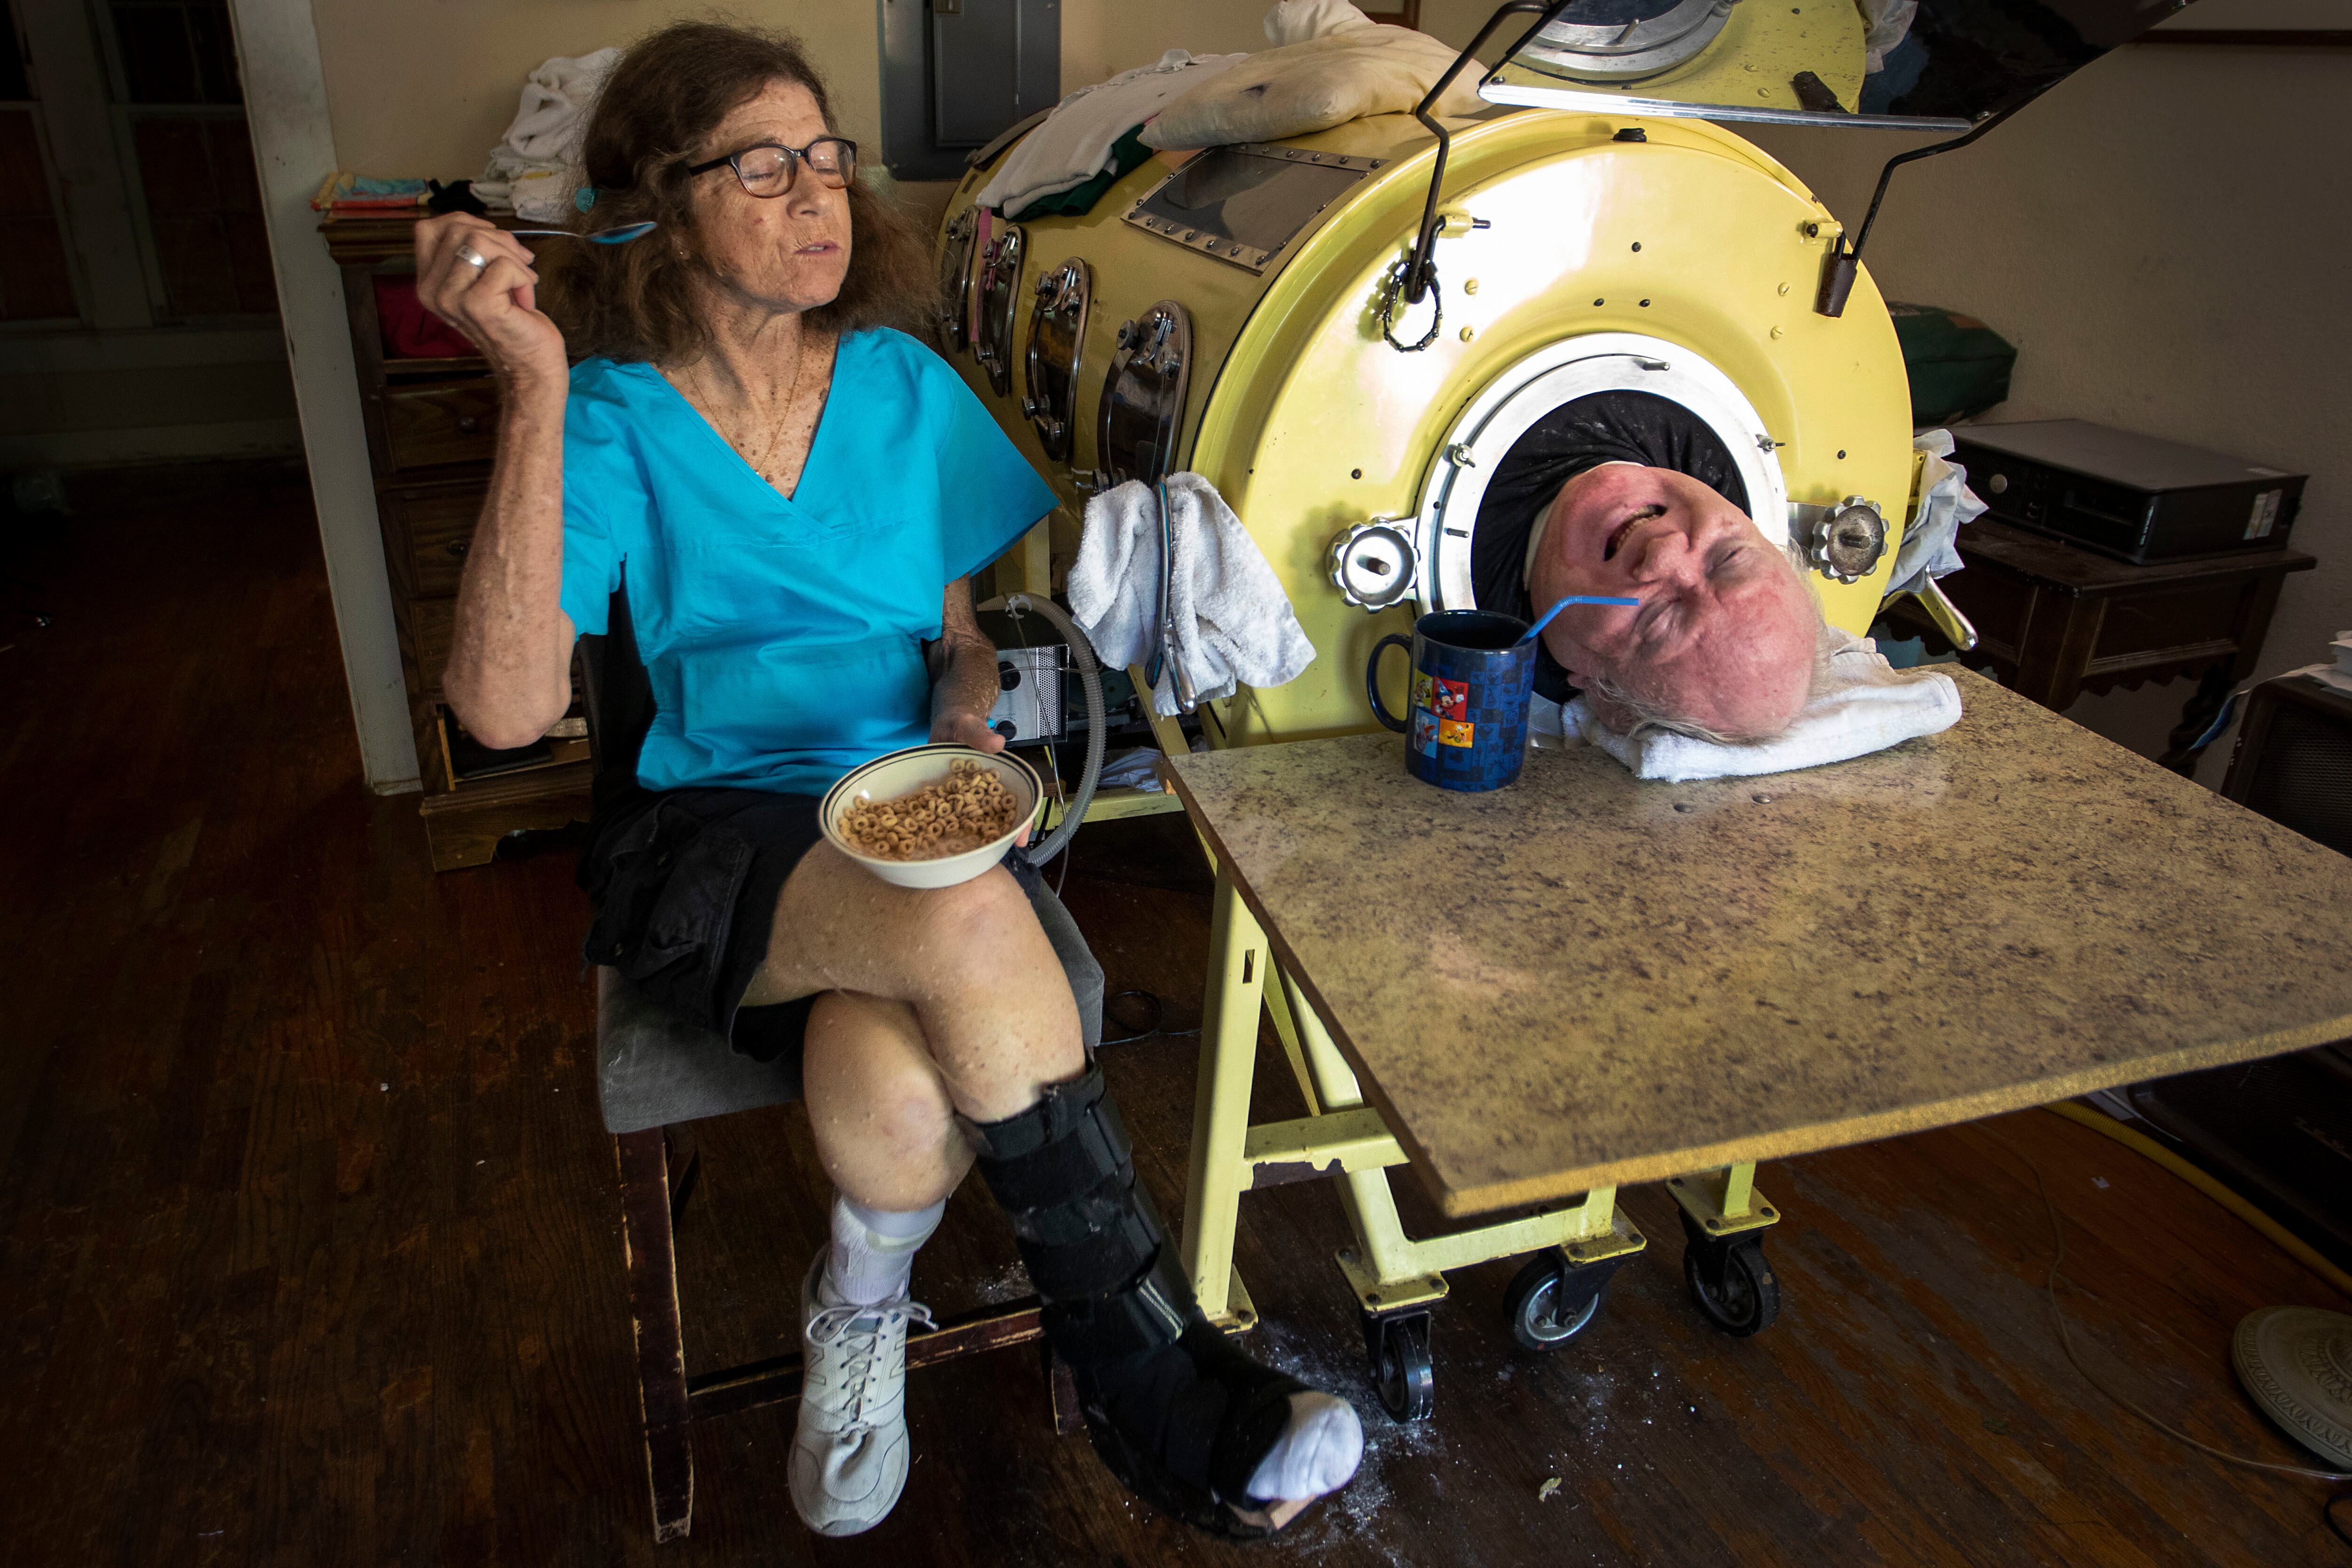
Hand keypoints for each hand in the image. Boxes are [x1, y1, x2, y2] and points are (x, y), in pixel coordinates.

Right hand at [414, 213, 566, 388]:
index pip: (429, 227)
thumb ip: (469, 252)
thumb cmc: (512, 321)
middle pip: (459, 228)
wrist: (530, 365)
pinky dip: (524, 278)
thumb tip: (481, 225)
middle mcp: (431, 290)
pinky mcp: (477, 304)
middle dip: (500, 240)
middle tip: (519, 265)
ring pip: (479, 241)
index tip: (495, 243)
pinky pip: (504, 265)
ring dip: (513, 259)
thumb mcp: (480, 279)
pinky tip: (524, 301)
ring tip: (521, 283)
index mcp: (428, 282)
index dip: (467, 222)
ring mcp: (451, 298)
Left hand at [929, 709, 1034, 845]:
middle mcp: (985, 792)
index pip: (1018, 803)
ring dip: (972, 839)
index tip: (1020, 840)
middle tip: (991, 858)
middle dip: (997, 839)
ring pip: (974, 823)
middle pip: (997, 819)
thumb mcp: (969, 725)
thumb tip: (998, 743)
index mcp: (999, 778)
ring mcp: (965, 798)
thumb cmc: (961, 723)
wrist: (942, 725)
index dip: (1021, 823)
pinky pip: (947, 817)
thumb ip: (979, 734)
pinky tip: (936, 844)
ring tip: (965, 859)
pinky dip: (944, 830)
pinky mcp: (945, 800)